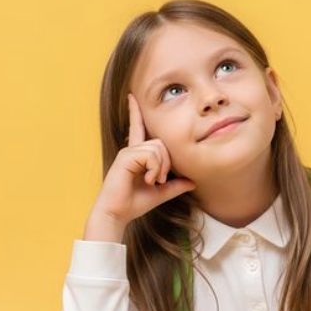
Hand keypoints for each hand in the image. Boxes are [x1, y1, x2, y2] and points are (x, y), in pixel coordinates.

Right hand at [88, 93, 196, 227]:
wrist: (117, 214)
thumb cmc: (134, 203)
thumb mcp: (161, 193)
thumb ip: (176, 185)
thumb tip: (193, 182)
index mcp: (138, 155)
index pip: (138, 128)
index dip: (136, 112)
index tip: (131, 96)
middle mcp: (132, 149)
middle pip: (161, 143)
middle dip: (167, 162)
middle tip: (159, 180)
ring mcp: (128, 152)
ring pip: (158, 148)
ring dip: (161, 168)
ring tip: (152, 181)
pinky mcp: (125, 157)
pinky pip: (151, 155)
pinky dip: (154, 169)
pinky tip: (146, 180)